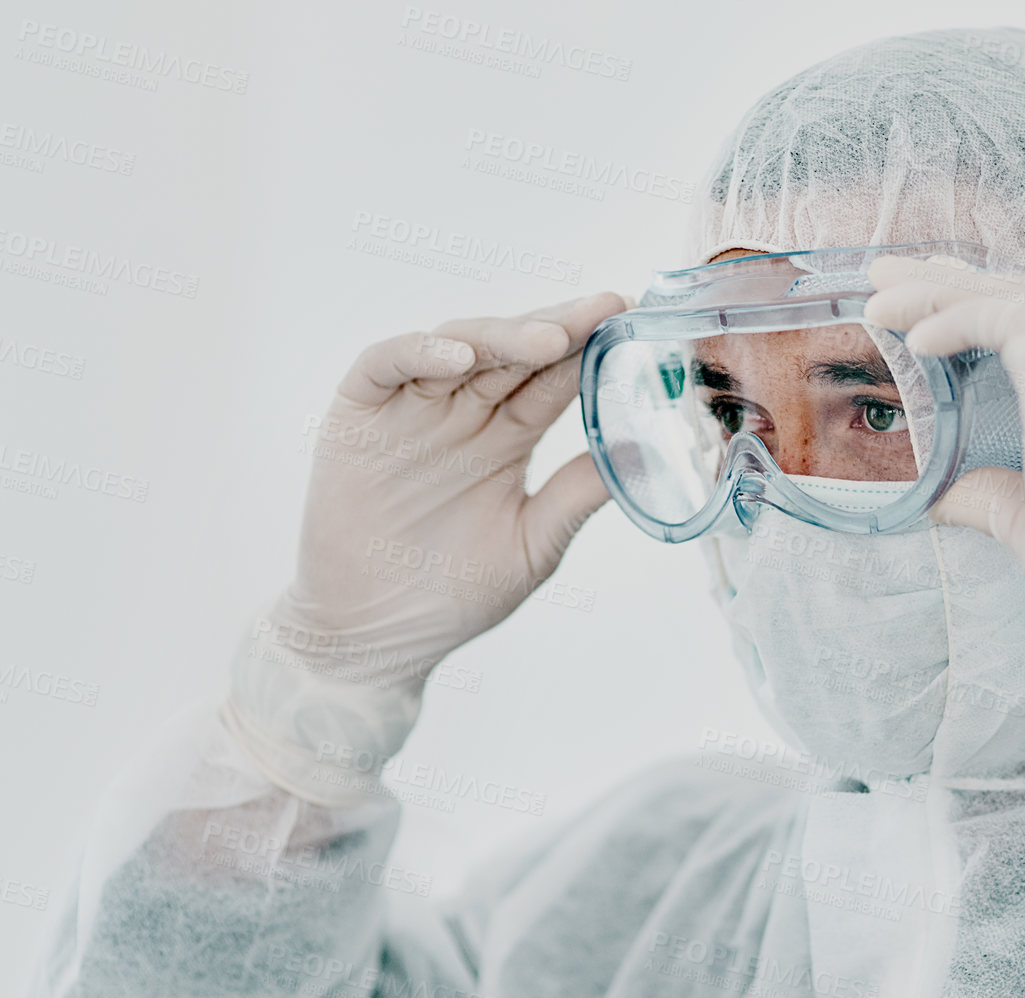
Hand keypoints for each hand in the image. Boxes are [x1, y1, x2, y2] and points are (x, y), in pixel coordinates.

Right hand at [225, 293, 626, 802]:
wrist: (374, 635)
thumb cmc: (453, 593)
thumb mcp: (533, 544)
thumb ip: (576, 495)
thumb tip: (642, 455)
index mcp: (507, 437)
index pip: (553, 378)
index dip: (590, 349)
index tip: (633, 324)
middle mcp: (462, 413)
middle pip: (513, 352)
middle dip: (558, 328)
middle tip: (603, 311)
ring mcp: (410, 409)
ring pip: (457, 346)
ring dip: (502, 337)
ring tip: (549, 339)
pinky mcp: (358, 415)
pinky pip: (385, 365)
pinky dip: (418, 352)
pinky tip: (460, 359)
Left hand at [865, 257, 1024, 626]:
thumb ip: (991, 493)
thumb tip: (941, 493)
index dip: (985, 310)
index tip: (933, 311)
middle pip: (1023, 300)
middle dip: (950, 283)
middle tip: (890, 273)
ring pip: (1007, 298)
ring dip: (935, 292)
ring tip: (878, 293)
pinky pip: (996, 317)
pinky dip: (946, 317)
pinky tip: (910, 336)